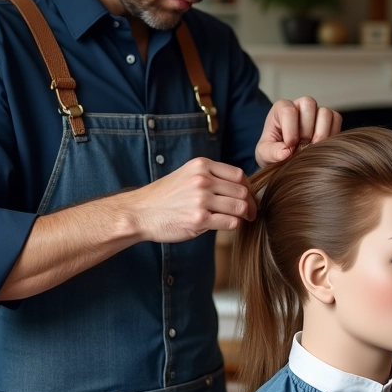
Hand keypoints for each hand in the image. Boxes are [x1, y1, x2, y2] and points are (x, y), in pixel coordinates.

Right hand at [123, 157, 256, 242]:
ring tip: (243, 220)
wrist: (140, 213)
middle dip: (250, 204)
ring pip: (240, 207)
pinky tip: (228, 226)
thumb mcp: (186, 175)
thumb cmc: (164, 197)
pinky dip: (234, 226)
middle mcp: (203, 180)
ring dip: (245, 216)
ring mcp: (201, 200)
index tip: (247, 197)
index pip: (238, 175)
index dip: (247, 188)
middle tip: (251, 213)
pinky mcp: (199, 219)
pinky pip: (230, 222)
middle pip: (242, 191)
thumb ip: (210, 177)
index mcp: (201, 166)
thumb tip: (239, 187)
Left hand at [255, 97, 342, 166]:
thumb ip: (271, 153)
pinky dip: (332, 134)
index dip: (291, 131)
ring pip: (325, 112)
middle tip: (302, 146)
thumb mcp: (265, 154)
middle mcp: (300, 106)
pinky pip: (337, 119)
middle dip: (306, 130)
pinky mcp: (329, 120)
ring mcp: (316, 112)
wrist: (286, 158)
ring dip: (321, 133)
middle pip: (308, 104)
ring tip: (313, 148)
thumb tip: (285, 153)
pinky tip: (322, 146)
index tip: (290, 146)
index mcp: (281, 109)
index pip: (289, 110)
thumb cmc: (274, 152)